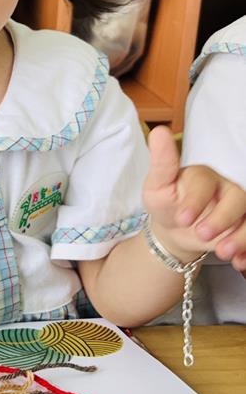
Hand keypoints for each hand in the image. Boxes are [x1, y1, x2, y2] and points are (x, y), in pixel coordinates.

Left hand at [143, 126, 245, 268]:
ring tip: (223, 252)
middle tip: (202, 234)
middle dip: (222, 218)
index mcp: (204, 176)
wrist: (176, 229)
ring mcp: (239, 209)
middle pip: (237, 198)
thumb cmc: (167, 204)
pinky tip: (239, 262)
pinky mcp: (244, 227)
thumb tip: (159, 131)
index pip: (205, 183)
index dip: (195, 200)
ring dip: (241, 237)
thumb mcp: (157, 186)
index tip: (182, 217)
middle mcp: (227, 189)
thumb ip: (162, 163)